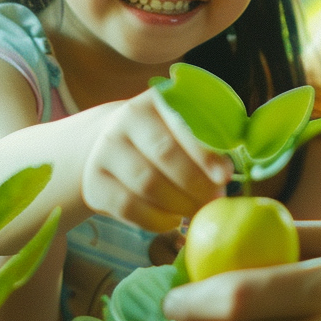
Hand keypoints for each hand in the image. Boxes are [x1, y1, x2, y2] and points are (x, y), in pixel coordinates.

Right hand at [81, 87, 231, 231]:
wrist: (112, 146)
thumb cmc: (163, 138)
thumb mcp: (182, 126)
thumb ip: (206, 141)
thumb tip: (226, 176)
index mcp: (156, 100)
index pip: (182, 125)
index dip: (205, 153)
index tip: (225, 176)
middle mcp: (126, 119)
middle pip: (164, 155)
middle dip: (195, 183)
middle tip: (214, 200)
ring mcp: (106, 150)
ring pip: (146, 184)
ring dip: (178, 204)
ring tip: (195, 211)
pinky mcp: (94, 182)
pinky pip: (128, 208)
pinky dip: (156, 220)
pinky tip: (172, 220)